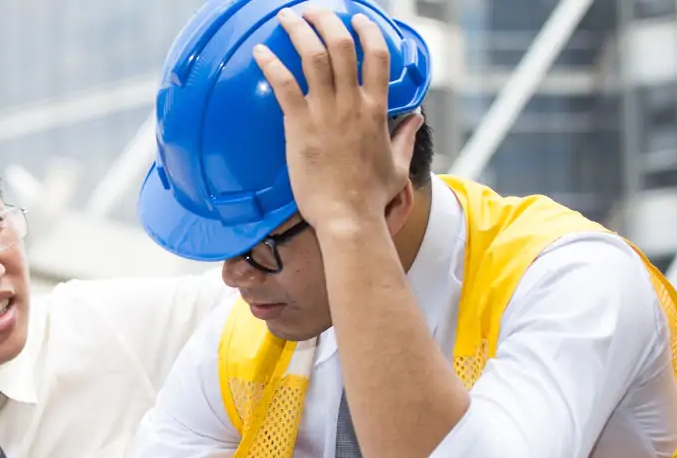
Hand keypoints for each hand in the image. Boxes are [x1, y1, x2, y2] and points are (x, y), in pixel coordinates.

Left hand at [252, 8, 422, 226]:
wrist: (348, 217)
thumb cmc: (371, 196)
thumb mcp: (399, 164)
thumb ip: (406, 137)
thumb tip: (417, 119)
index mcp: (377, 110)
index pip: (377, 56)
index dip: (367, 31)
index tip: (357, 18)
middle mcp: (352, 105)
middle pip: (341, 47)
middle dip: (327, 20)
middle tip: (315, 10)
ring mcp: (326, 114)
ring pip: (313, 58)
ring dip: (299, 32)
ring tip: (288, 17)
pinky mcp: (300, 127)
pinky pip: (284, 86)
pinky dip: (271, 65)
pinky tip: (260, 51)